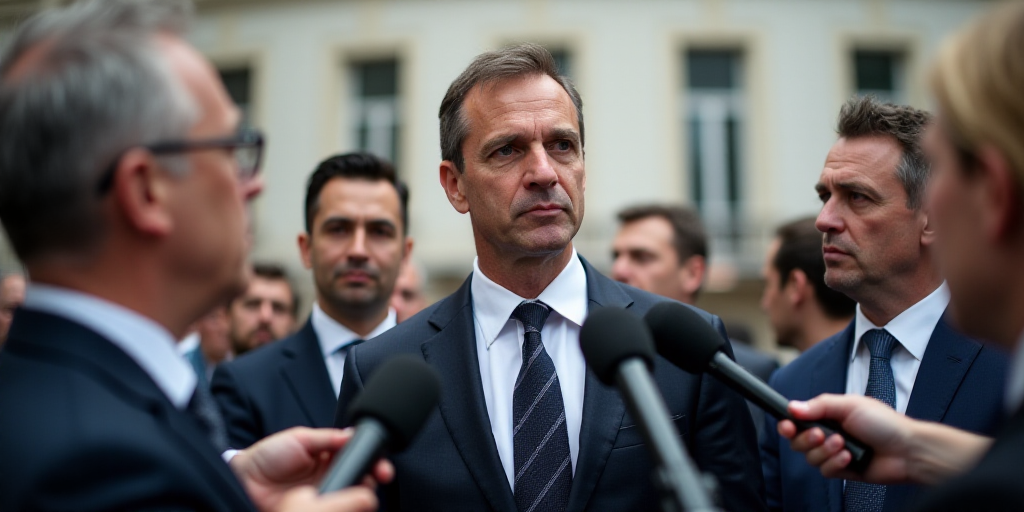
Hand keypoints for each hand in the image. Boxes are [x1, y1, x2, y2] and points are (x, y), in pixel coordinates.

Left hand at [230, 427, 393, 511]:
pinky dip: (347, 506)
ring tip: (366, 489)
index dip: (373, 460)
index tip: (381, 466)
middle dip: (374, 476)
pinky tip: (351, 503)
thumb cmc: (267, 456)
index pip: (358, 456)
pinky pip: (339, 509)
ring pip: (354, 495)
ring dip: (364, 492)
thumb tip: (353, 434)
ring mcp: (325, 494)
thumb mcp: (299, 438)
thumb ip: (327, 437)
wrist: (244, 481)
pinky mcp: (318, 509)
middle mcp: (330, 474)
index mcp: (328, 454)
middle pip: (362, 476)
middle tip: (379, 477)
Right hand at [777, 394, 914, 483]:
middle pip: (798, 441)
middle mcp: (829, 435)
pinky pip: (825, 471)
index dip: (788, 425)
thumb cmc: (884, 423)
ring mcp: (835, 454)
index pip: (798, 421)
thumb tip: (792, 407)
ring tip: (844, 445)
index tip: (787, 426)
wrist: (907, 450)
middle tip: (821, 435)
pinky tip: (849, 458)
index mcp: (829, 416)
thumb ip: (819, 405)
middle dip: (807, 439)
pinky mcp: (842, 471)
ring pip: (810, 458)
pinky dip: (835, 464)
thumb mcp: (850, 405)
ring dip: (825, 451)